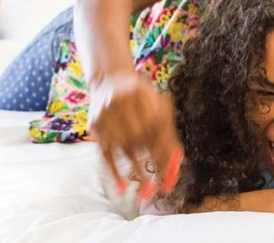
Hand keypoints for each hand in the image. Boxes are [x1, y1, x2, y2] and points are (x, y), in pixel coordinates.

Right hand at [90, 73, 183, 200]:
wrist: (109, 80)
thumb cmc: (140, 98)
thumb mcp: (157, 105)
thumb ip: (168, 130)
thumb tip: (177, 160)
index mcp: (144, 95)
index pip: (160, 128)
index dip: (168, 152)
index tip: (174, 175)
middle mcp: (126, 103)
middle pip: (144, 138)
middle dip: (155, 164)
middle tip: (162, 188)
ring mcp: (108, 114)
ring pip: (126, 147)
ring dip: (137, 171)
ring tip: (146, 193)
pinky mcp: (96, 125)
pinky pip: (105, 151)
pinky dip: (113, 170)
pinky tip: (121, 187)